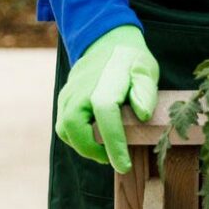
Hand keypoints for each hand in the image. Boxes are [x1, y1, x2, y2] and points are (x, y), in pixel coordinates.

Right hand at [55, 25, 158, 173]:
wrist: (108, 42)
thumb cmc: (131, 60)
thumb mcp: (145, 70)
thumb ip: (145, 91)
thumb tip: (143, 115)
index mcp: (105, 84)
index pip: (106, 119)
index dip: (114, 145)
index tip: (123, 166)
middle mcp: (81, 90)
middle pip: (73, 128)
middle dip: (90, 149)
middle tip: (110, 158)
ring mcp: (68, 94)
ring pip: (64, 129)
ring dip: (82, 144)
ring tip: (103, 149)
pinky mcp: (63, 99)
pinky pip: (63, 124)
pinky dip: (76, 136)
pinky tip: (93, 137)